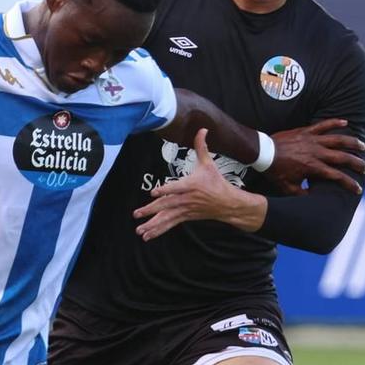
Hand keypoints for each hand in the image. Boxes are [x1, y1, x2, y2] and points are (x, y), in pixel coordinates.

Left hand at [134, 129, 260, 241]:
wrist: (228, 203)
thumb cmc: (216, 182)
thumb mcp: (209, 163)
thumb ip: (202, 146)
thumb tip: (203, 129)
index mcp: (192, 185)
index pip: (176, 188)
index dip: (165, 190)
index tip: (154, 193)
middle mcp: (187, 199)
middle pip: (167, 205)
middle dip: (151, 210)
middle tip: (136, 214)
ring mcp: (185, 210)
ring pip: (167, 218)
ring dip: (152, 225)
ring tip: (140, 230)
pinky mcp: (185, 217)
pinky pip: (170, 224)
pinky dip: (159, 230)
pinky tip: (147, 236)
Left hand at [262, 119, 364, 194]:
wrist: (263, 152)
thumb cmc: (275, 171)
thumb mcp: (288, 187)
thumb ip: (302, 194)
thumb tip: (312, 199)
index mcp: (313, 167)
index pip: (336, 176)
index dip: (349, 183)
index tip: (357, 189)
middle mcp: (316, 153)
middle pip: (342, 157)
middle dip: (356, 163)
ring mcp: (312, 140)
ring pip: (337, 139)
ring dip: (351, 142)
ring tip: (362, 146)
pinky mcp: (306, 131)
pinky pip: (323, 125)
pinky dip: (334, 122)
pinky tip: (345, 121)